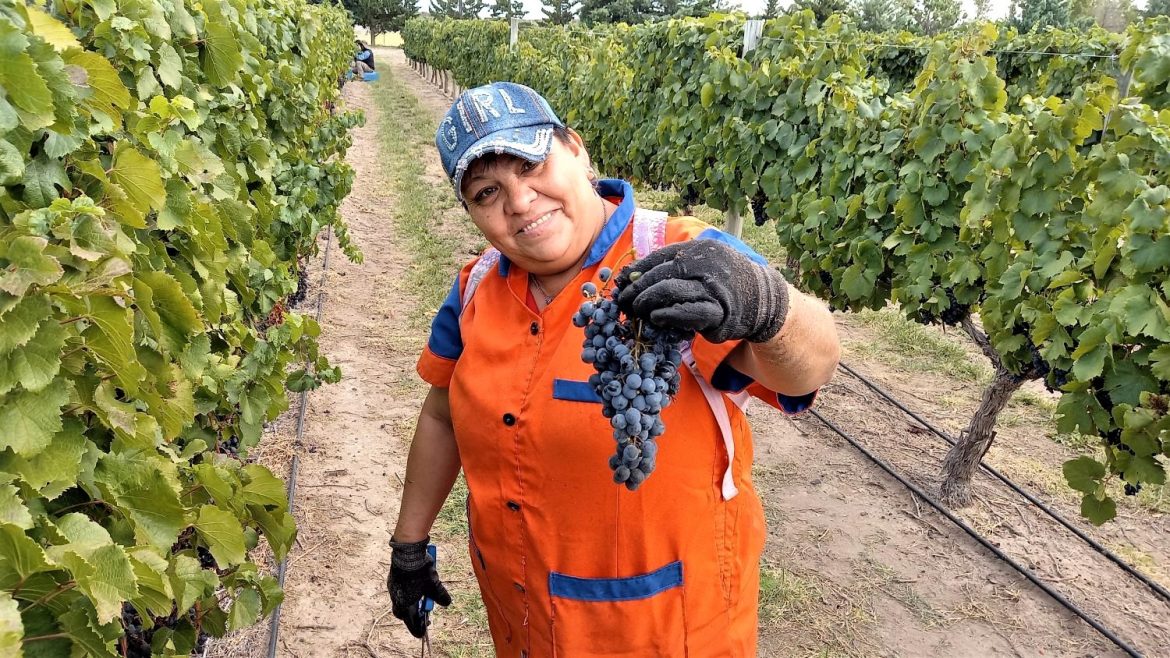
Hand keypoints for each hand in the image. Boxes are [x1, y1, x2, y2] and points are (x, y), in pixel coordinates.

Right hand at [386, 537, 451, 637]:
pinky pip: (399, 590)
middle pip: (402, 614)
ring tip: (422, 597)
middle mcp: (396, 598)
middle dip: (412, 616)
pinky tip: (415, 585)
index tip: (423, 633)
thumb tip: (447, 603)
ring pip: (400, 601)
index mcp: (404, 605)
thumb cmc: (420, 571)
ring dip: (410, 602)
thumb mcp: (434, 585)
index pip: (410, 623)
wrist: (407, 552)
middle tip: (422, 614)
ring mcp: (392, 588)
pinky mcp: (392, 578)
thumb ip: (441, 596)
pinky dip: (407, 592)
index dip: (418, 629)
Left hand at [616, 239, 788, 343]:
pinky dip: (666, 314)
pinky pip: (686, 312)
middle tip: (622, 301)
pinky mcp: (718, 311)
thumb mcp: (704, 264)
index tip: (620, 282)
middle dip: (636, 288)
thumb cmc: (725, 281)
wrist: (763, 298)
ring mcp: (712, 286)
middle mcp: (705, 263)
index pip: (659, 257)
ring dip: (646, 301)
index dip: (636, 271)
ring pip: (669, 290)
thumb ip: (675, 266)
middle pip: (660, 274)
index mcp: (700, 249)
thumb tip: (633, 273)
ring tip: (635, 310)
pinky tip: (655, 318)